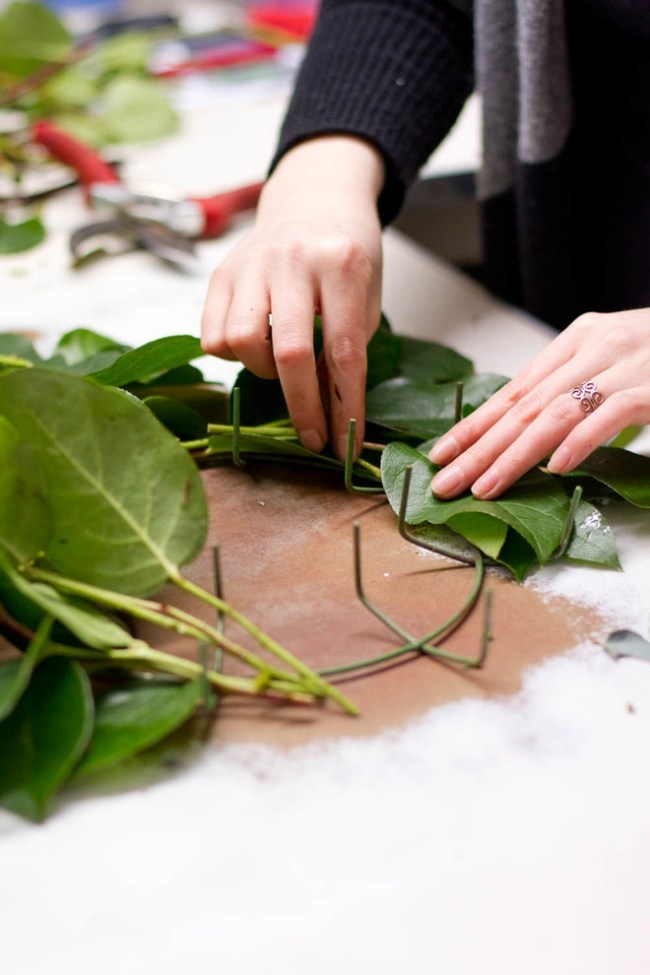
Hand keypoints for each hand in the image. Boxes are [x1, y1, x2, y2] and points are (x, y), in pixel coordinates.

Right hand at [200, 135, 384, 459]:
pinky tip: (255, 344)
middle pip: (289, 353)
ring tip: (280, 364)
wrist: (314, 197)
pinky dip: (232, 354)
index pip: (343, 351)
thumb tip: (330, 413)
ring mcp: (251, 264)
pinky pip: (212, 334)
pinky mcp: (221, 272)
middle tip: (313, 437)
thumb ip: (349, 347)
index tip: (345, 444)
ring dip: (261, 372)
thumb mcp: (366, 295)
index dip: (345, 406)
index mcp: (342, 264)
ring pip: (240, 342)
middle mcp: (293, 261)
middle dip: (302, 408)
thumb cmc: (347, 254)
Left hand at [429, 308, 649, 498]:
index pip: (513, 389)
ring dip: (515, 455)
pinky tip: (556, 468)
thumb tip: (522, 431)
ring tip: (484, 487)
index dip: (474, 424)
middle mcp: (594, 346)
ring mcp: (625, 364)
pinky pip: (610, 415)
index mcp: (577, 339)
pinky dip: (581, 442)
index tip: (441, 454)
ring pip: (555, 413)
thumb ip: (571, 386)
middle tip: (444, 482)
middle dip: (477, 448)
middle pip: (523, 406)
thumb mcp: (611, 360)